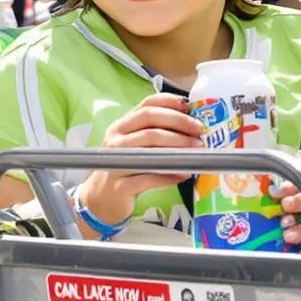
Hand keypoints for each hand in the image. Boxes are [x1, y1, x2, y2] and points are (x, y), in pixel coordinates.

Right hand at [79, 93, 203, 228]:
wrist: (101, 198)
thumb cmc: (125, 167)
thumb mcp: (134, 145)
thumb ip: (155, 133)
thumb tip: (190, 125)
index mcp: (122, 125)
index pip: (146, 105)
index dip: (169, 103)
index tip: (190, 107)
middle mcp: (116, 140)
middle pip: (150, 123)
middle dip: (179, 125)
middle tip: (199, 132)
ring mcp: (115, 162)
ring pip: (149, 148)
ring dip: (177, 150)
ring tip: (196, 154)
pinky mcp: (119, 186)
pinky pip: (148, 178)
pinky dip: (168, 176)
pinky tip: (182, 175)